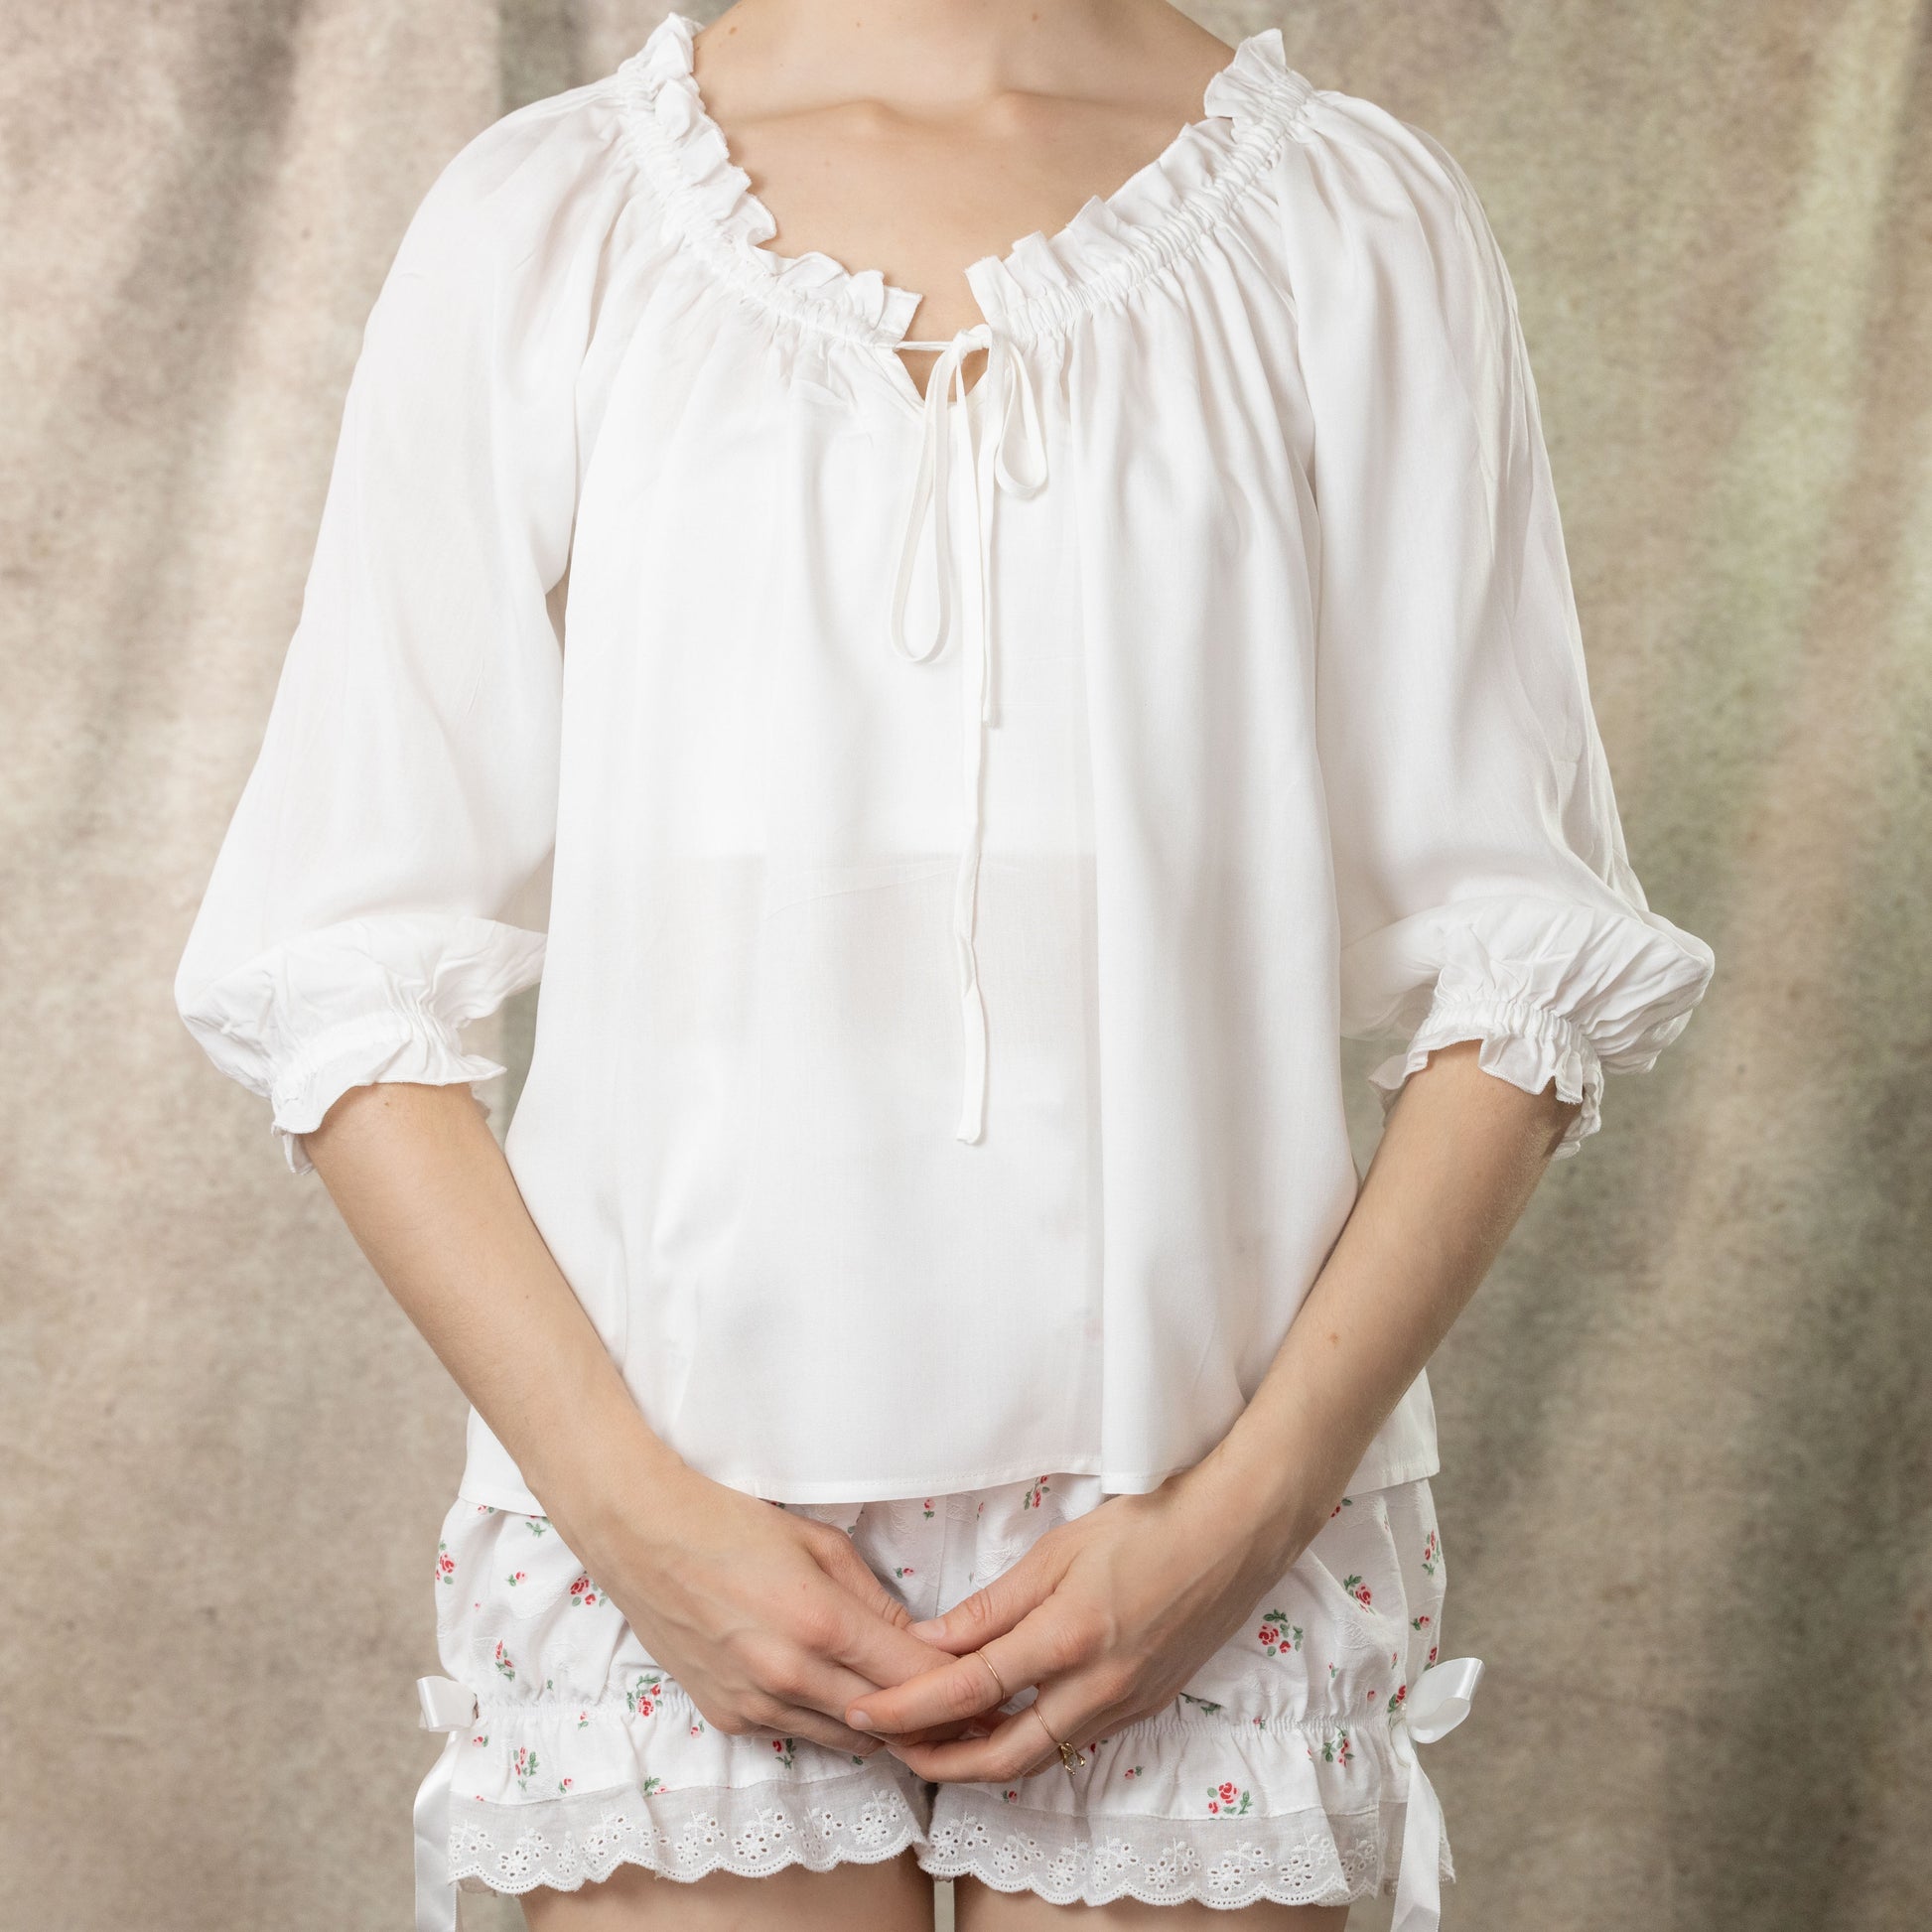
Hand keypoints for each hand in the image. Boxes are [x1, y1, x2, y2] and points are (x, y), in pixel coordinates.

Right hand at [570, 1460, 978, 1757]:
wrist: (641, 1538)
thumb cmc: (731, 1524)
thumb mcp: (819, 1543)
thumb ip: (874, 1599)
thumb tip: (919, 1640)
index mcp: (821, 1622)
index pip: (912, 1676)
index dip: (957, 1686)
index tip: (987, 1685)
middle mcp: (790, 1675)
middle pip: (888, 1721)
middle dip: (932, 1717)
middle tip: (966, 1709)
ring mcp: (756, 1705)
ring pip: (848, 1741)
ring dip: (883, 1727)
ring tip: (915, 1709)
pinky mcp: (729, 1719)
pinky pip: (800, 1734)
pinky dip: (831, 1723)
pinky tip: (843, 1697)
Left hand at [842, 1460, 1324, 1781]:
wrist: (1236, 1533)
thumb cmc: (1148, 1523)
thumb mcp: (1058, 1551)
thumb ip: (993, 1606)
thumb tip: (933, 1642)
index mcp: (1068, 1638)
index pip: (969, 1691)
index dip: (909, 1708)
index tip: (865, 1712)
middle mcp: (1097, 1687)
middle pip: (1001, 1756)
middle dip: (938, 1762)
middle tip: (891, 1748)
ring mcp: (1125, 1704)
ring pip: (1038, 1757)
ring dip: (980, 1759)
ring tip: (934, 1741)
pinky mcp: (1144, 1706)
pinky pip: (1072, 1741)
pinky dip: (1025, 1743)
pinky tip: (1000, 1723)